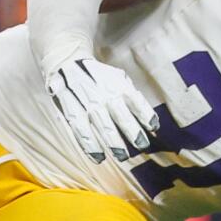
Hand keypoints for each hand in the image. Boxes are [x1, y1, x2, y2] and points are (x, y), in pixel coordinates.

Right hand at [44, 56, 159, 163]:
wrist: (67, 63)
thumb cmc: (100, 78)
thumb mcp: (118, 79)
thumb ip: (132, 98)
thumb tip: (151, 123)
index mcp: (119, 85)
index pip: (136, 100)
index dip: (145, 114)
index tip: (154, 127)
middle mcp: (104, 94)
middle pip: (121, 115)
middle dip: (133, 132)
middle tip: (142, 146)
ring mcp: (88, 103)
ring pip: (102, 125)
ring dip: (113, 143)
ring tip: (122, 156)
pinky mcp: (72, 111)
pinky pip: (81, 130)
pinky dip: (90, 146)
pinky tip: (98, 157)